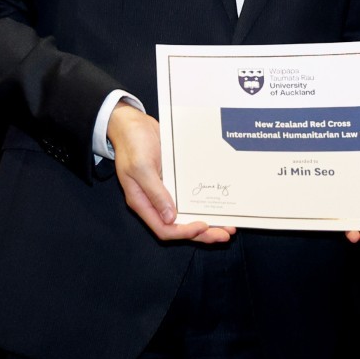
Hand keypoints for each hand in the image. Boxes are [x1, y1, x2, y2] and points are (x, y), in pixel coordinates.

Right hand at [107, 104, 233, 243]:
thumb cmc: (132, 143)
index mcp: (142, 202)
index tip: (203, 226)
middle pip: (179, 226)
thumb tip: (170, 218)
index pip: (164, 229)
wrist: (132, 123)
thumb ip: (155, 192)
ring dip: (207, 221)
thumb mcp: (141, 167)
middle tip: (224, 235)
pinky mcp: (174, 181)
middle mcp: (154, 201)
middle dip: (202, 233)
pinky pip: (189, 197)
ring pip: (187, 214)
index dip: (184, 232)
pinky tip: (217, 204)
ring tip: (228, 226)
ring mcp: (165, 191)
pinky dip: (203, 203)